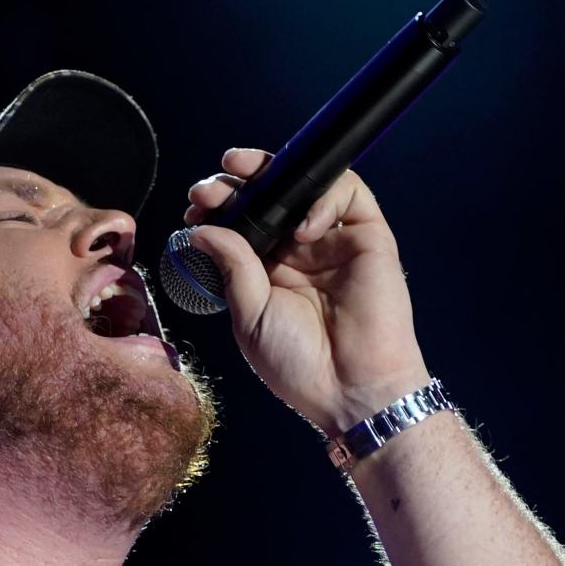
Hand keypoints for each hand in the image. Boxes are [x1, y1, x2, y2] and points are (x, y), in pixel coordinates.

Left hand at [183, 148, 430, 434]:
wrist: (350, 390)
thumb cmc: (298, 364)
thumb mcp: (249, 315)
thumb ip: (231, 266)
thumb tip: (201, 230)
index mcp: (267, 271)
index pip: (241, 224)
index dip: (218, 210)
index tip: (194, 208)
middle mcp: (299, 252)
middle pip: (269, 198)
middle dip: (236, 185)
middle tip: (209, 189)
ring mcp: (334, 242)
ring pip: (306, 186)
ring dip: (273, 175)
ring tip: (243, 179)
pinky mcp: (369, 238)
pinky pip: (350, 196)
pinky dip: (324, 197)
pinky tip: (302, 227)